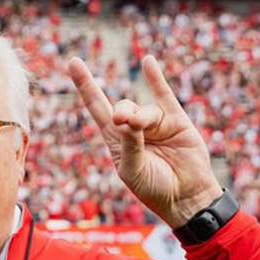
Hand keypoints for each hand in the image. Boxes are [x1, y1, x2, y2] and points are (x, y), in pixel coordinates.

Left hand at [68, 55, 221, 228]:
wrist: (187, 197)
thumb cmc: (155, 189)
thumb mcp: (133, 171)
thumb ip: (129, 145)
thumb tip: (128, 120)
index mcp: (116, 141)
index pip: (97, 107)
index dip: (86, 86)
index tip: (73, 62)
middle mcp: (133, 128)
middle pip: (121, 106)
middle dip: (121, 111)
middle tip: (123, 121)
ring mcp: (155, 123)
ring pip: (144, 108)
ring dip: (143, 116)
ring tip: (142, 126)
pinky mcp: (176, 121)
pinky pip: (164, 95)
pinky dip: (155, 78)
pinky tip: (147, 61)